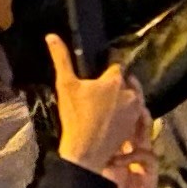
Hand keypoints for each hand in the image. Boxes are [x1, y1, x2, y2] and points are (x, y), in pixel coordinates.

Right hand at [44, 33, 146, 178]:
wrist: (86, 151)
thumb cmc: (75, 116)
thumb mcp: (65, 85)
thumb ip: (61, 58)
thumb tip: (51, 35)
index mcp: (115, 80)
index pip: (117, 64)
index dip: (107, 68)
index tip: (97, 74)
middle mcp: (130, 93)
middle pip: (127, 81)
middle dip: (116, 83)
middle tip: (99, 92)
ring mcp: (135, 111)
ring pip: (132, 97)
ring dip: (123, 97)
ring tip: (104, 104)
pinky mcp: (135, 126)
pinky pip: (133, 112)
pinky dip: (125, 112)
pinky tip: (110, 118)